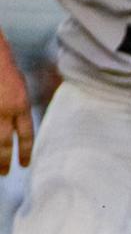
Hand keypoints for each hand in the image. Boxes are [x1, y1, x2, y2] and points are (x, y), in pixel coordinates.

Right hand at [0, 36, 32, 174]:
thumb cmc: (2, 61)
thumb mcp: (18, 83)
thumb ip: (18, 104)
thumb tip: (16, 121)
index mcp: (20, 104)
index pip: (25, 135)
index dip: (24, 151)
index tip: (24, 164)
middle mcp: (4, 109)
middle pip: (4, 142)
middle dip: (4, 160)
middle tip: (4, 173)